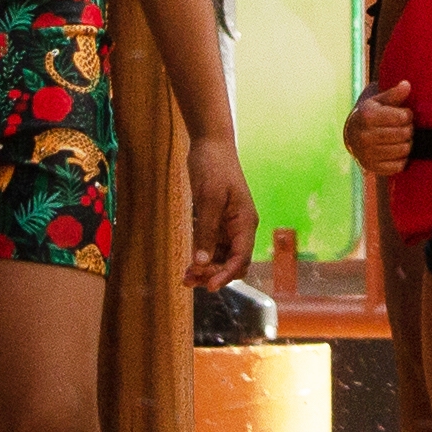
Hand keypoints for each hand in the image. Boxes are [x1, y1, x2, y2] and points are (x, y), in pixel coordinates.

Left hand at [182, 129, 257, 287]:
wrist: (210, 143)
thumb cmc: (213, 167)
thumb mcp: (208, 200)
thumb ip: (206, 232)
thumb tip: (202, 263)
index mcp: (245, 223)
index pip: (241, 258)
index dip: (225, 275)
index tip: (208, 287)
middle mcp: (241, 228)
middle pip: (233, 263)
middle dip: (214, 275)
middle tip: (189, 280)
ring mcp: (230, 226)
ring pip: (222, 258)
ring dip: (207, 270)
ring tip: (185, 278)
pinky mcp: (218, 222)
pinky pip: (213, 247)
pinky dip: (203, 258)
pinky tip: (189, 266)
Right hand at [344, 86, 414, 171]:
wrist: (352, 135)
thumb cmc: (371, 114)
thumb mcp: (379, 101)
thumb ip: (394, 94)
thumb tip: (407, 85)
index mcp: (367, 116)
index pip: (402, 117)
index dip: (408, 115)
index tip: (404, 114)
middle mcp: (364, 136)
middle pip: (404, 134)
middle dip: (409, 129)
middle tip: (405, 127)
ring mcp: (367, 153)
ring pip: (403, 150)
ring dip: (407, 144)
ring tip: (402, 138)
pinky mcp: (372, 167)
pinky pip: (398, 166)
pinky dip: (402, 159)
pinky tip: (397, 151)